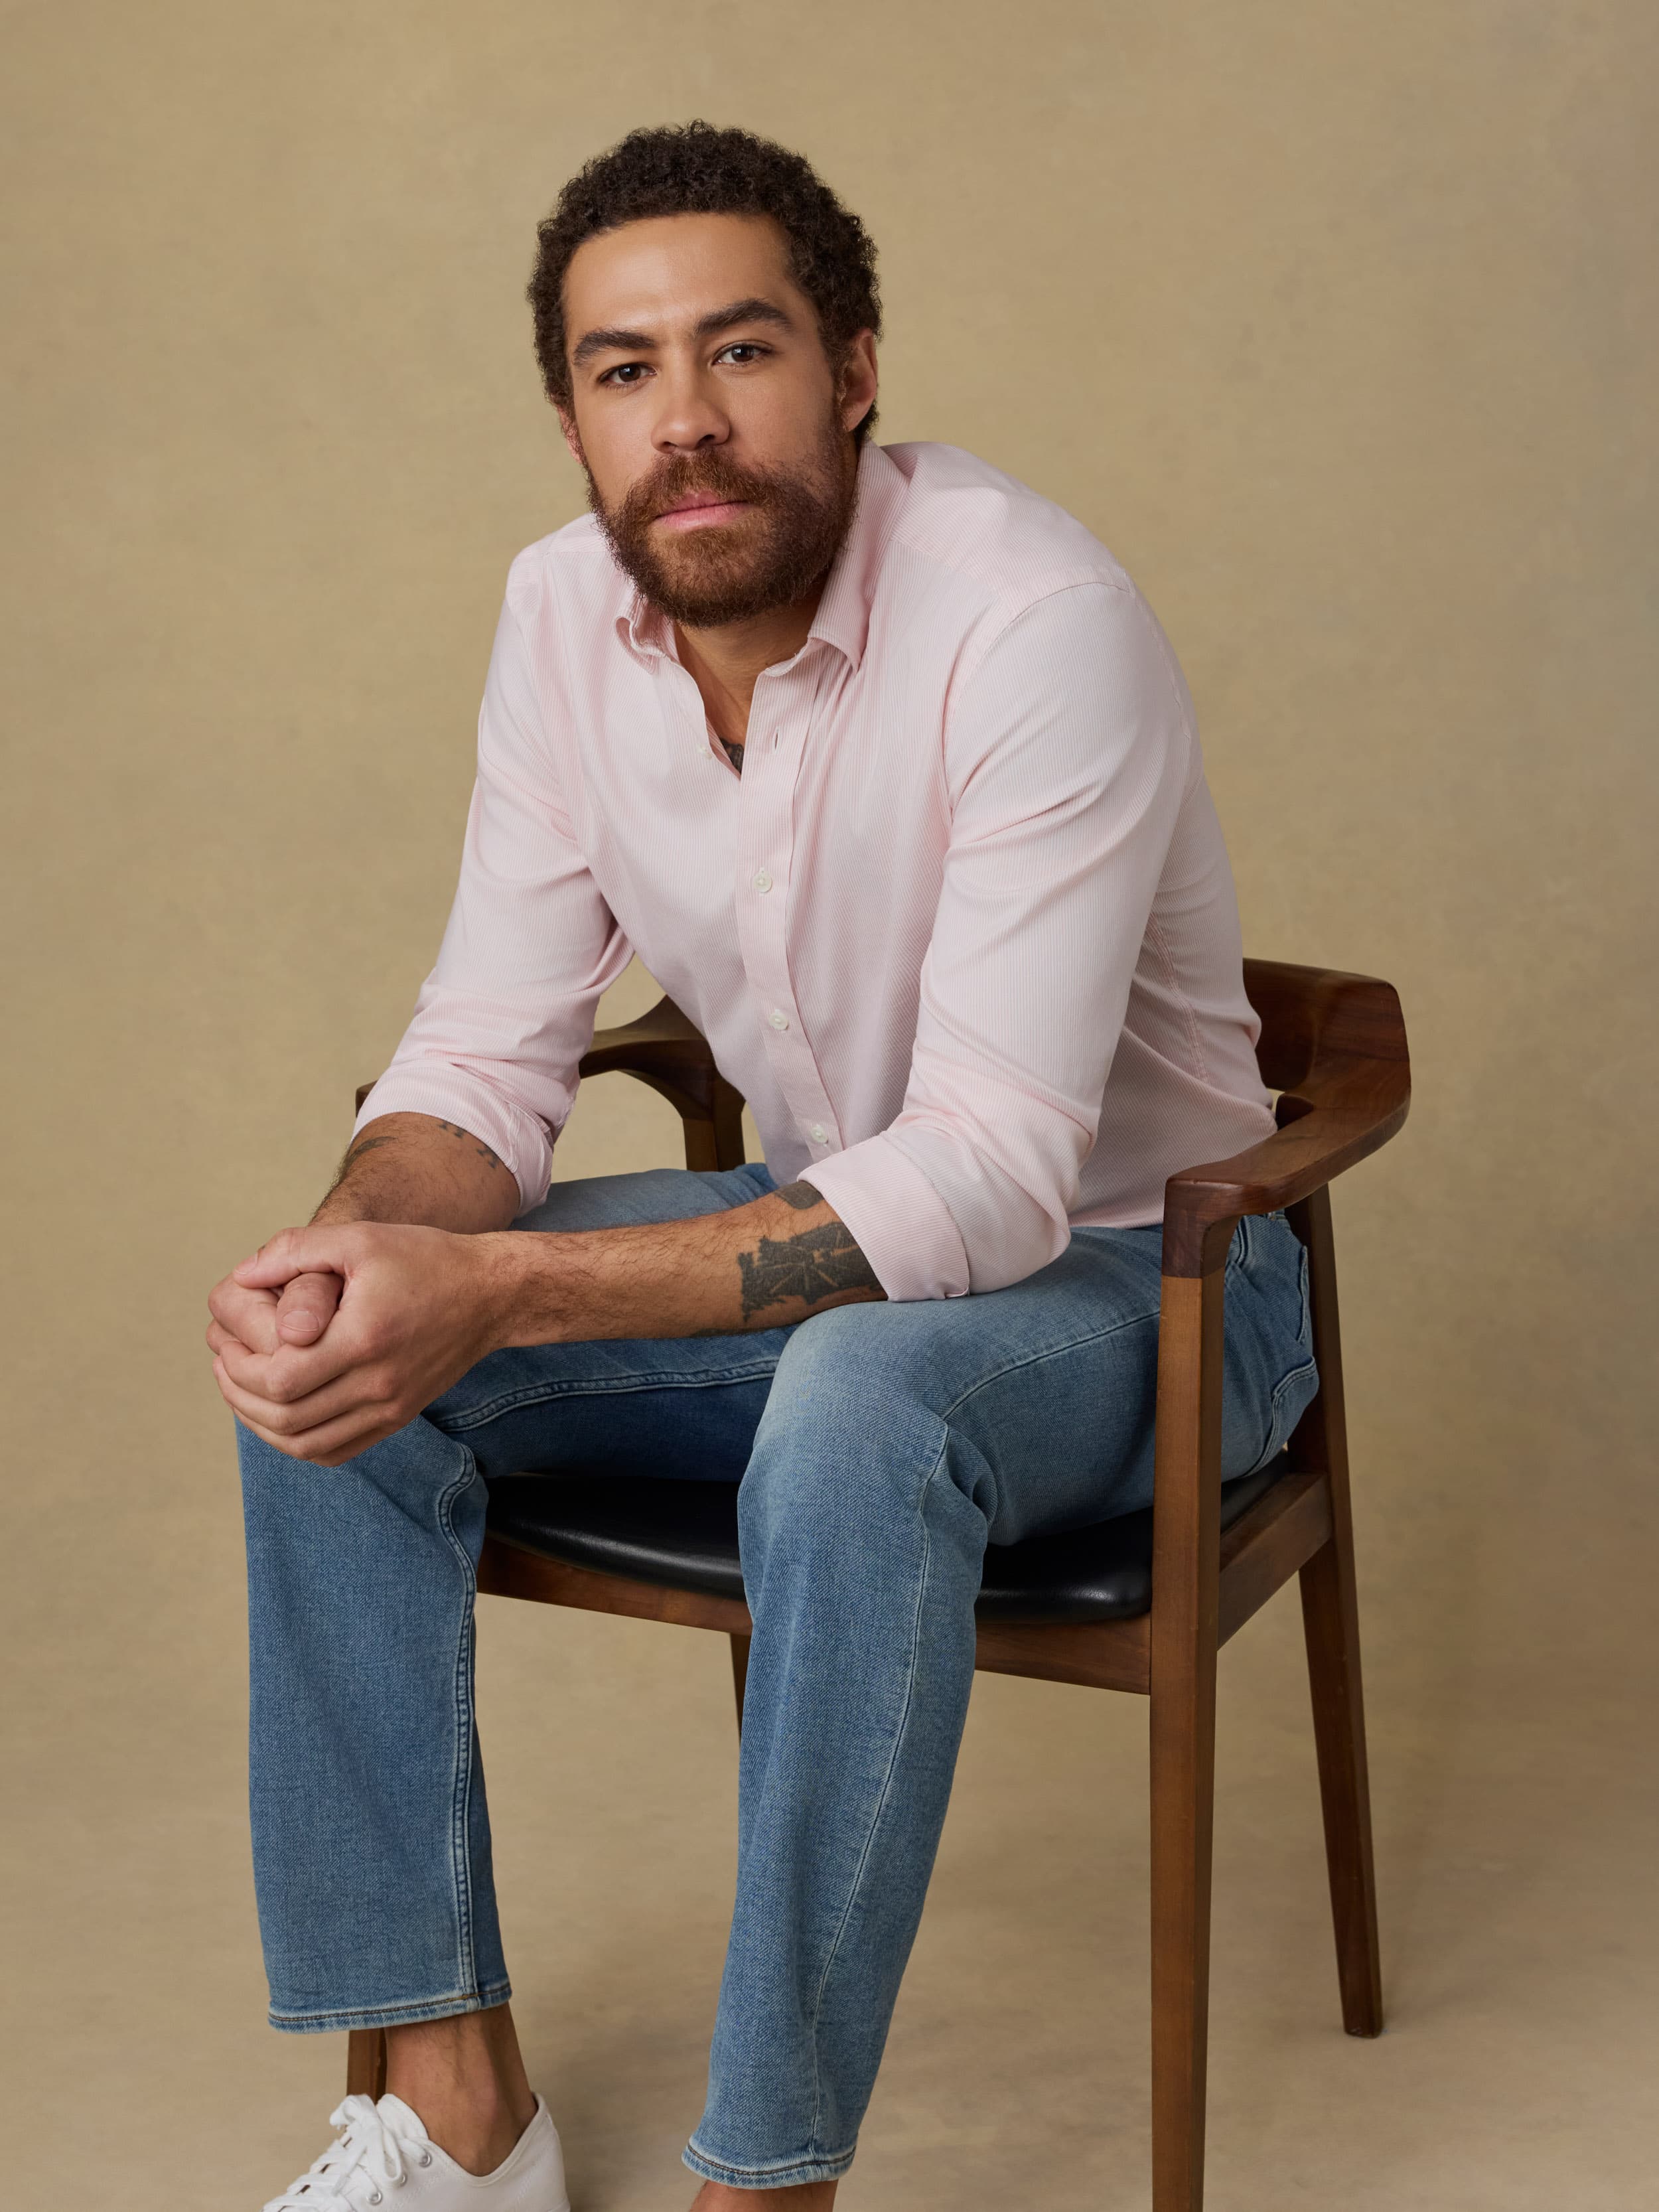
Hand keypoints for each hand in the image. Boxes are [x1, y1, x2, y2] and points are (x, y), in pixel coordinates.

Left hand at [208, 1222, 508, 1466]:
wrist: (489, 1294)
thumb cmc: (425, 1259)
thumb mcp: (359, 1238)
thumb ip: (295, 1251)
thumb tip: (240, 1277)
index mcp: (364, 1339)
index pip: (281, 1380)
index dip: (240, 1369)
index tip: (226, 1343)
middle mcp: (378, 1383)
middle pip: (286, 1417)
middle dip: (240, 1395)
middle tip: (226, 1363)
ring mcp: (390, 1408)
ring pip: (304, 1444)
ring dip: (261, 1423)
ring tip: (244, 1389)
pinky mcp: (397, 1418)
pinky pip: (333, 1451)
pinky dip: (296, 1441)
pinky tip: (280, 1413)